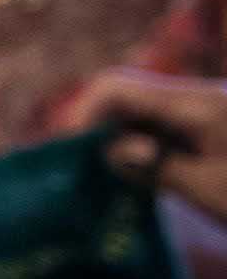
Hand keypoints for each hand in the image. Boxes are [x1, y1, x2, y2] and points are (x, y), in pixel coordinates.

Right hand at [62, 68, 226, 222]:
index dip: (82, 113)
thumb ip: (153, 167)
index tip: (68, 151)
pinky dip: (140, 147)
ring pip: (142, 113)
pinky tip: (133, 175)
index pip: (117, 89)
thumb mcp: (207, 189)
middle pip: (127, 96)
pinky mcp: (210, 128)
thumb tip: (106, 152)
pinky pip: (161, 127)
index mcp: (197, 104)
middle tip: (80, 168)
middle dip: (97, 127)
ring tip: (104, 177)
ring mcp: (205, 111)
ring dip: (118, 139)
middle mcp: (198, 98)